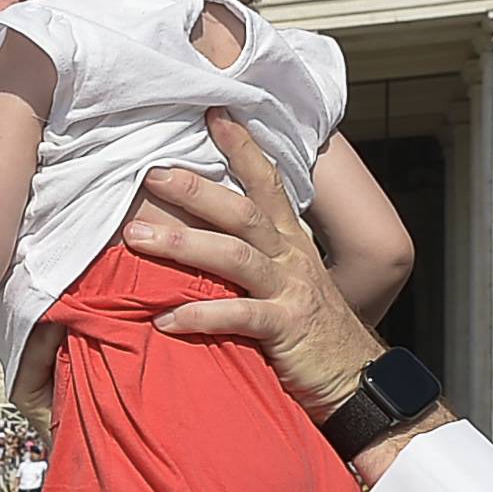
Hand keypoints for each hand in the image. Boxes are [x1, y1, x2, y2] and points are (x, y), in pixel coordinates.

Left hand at [123, 112, 388, 422]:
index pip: (267, 181)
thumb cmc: (311, 331)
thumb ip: (253, 257)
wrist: (357, 380)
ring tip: (136, 238)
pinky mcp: (286, 327)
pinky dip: (199, 315)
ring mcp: (290, 290)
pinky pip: (238, 316)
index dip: (242, 145)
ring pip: (234, 255)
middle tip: (151, 173)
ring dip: (183, 242)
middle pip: (242, 210)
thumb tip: (201, 235)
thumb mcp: (287, 283)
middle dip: (195, 189)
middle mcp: (291, 257)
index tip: (214, 111)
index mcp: (291, 241)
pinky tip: (164, 320)